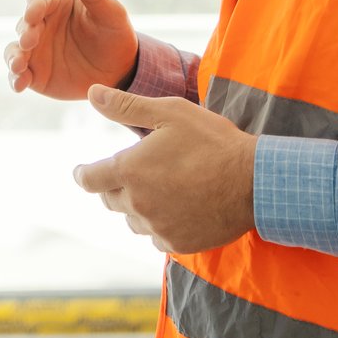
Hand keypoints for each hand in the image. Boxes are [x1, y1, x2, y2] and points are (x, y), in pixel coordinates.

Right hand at [5, 0, 138, 99]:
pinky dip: (15, 79)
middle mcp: (40, 25)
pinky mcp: (34, 73)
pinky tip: (20, 84)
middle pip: (23, 25)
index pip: (39, 0)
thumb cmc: (114, 33)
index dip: (34, 6)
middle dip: (24, 32)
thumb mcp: (109, 11)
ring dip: (13, 57)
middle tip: (30, 41)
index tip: (33, 14)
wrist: (119, 69)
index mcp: (56, 3)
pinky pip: (19, 75)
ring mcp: (35, 50)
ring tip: (19, 65)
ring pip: (15, 50)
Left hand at [73, 84, 257, 254]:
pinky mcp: (178, 244)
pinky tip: (179, 208)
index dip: (84, 174)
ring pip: (133, 220)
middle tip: (136, 173)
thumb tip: (92, 93)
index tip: (84, 172)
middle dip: (116, 186)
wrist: (254, 182)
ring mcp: (157, 227)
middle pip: (110, 200)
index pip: (89, 179)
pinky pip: (157, 237)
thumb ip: (126, 106)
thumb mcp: (170, 113)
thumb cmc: (212, 142)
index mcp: (130, 171)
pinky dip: (161, 224)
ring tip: (163, 188)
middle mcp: (138, 204)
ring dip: (139, 207)